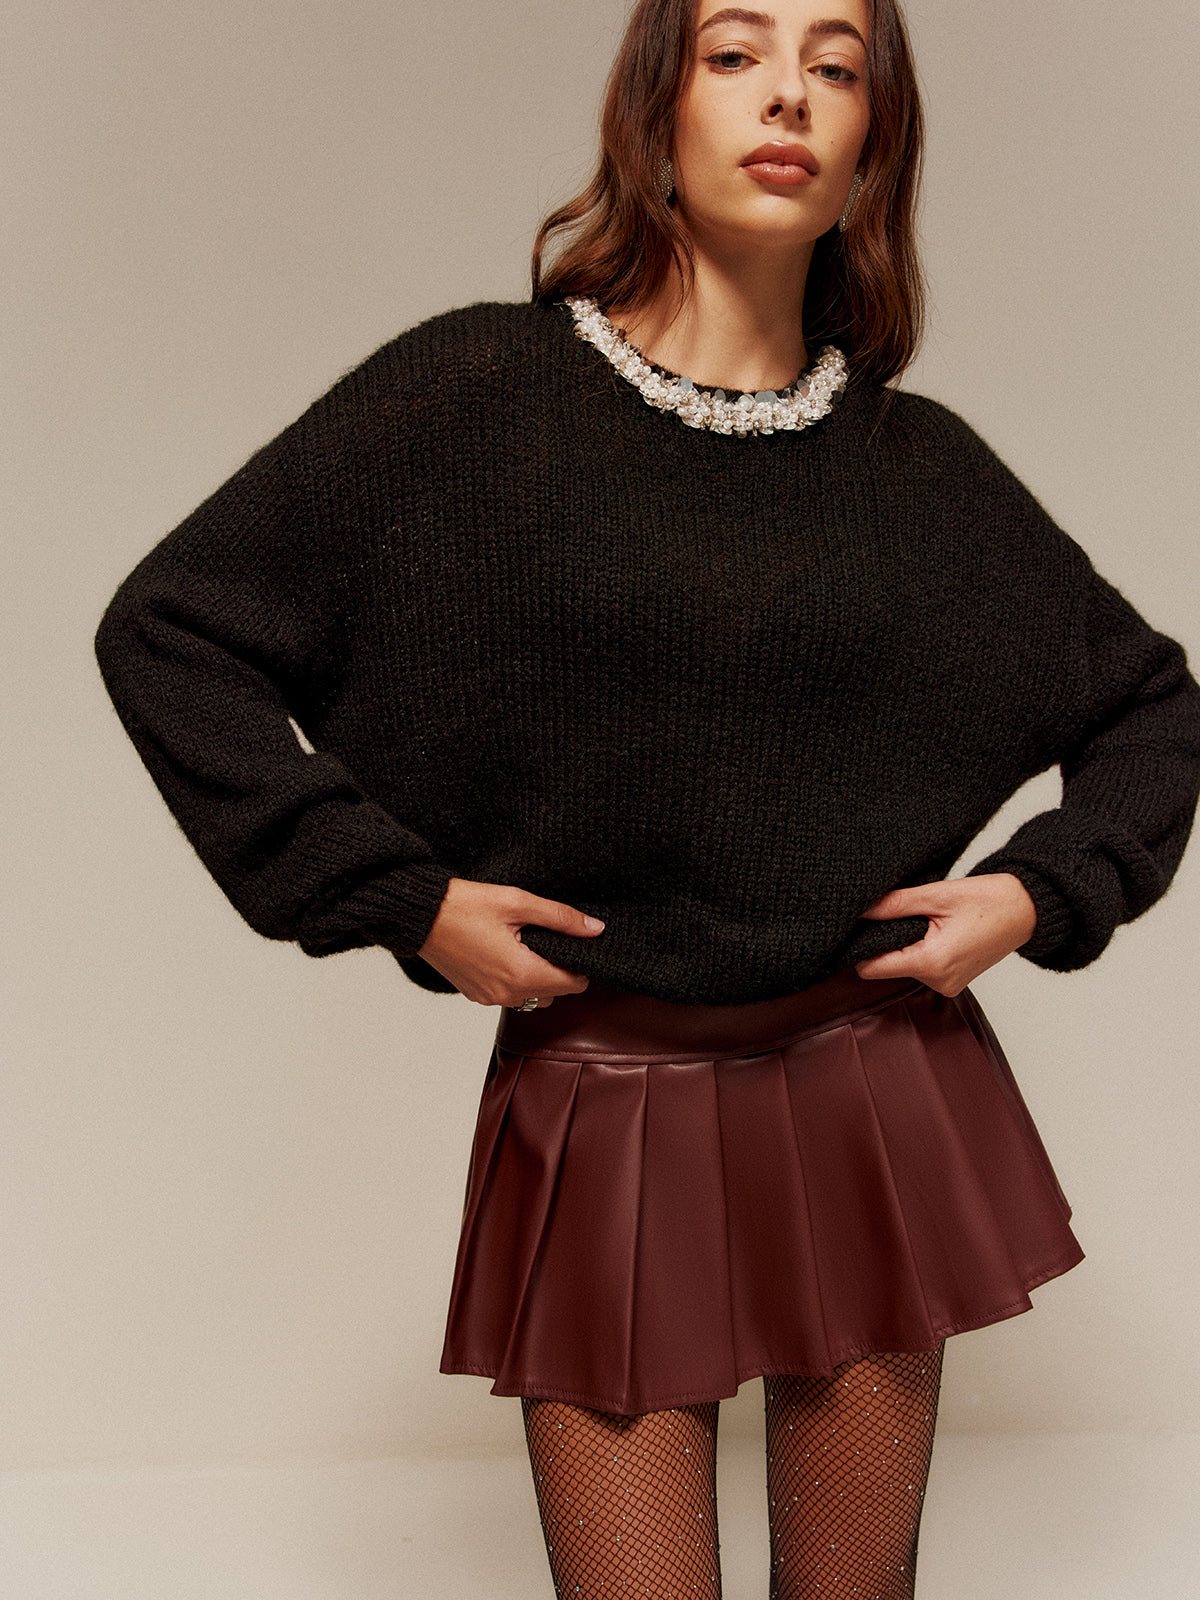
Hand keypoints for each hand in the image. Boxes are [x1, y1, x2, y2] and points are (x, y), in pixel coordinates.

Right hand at [418, 877, 605, 1006]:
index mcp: (521, 974)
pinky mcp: (475, 995)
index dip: (581, 963)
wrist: (418, 915)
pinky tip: (508, 952)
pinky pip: (510, 995)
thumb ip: (560, 918)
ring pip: (534, 997)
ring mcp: (489, 998)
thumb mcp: (517, 903)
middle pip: (556, 993)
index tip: (574, 942)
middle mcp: (506, 995)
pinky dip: (517, 979)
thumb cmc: (463, 905)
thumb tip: (595, 929)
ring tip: (529, 944)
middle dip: (560, 969)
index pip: (574, 984)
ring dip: (539, 977)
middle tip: (550, 937)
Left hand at [854, 873, 1036, 996]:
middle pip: (887, 968)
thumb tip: (859, 910)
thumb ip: (894, 904)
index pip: (872, 968)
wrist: (1027, 909)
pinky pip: (922, 968)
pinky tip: (935, 931)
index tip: (859, 928)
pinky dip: (921, 951)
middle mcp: (939, 982)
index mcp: (932, 963)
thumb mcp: (936, 896)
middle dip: (886, 942)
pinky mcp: (953, 981)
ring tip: (926, 921)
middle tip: (900, 915)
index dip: (859, 949)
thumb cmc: (989, 900)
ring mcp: (948, 985)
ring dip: (906, 946)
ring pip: (904, 967)